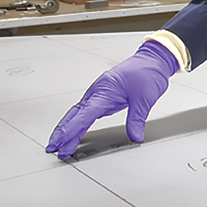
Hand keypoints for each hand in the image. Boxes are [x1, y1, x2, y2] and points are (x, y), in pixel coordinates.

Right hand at [46, 40, 178, 158]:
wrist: (153, 59)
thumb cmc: (147, 72)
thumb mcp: (145, 98)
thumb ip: (136, 119)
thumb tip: (135, 136)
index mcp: (105, 91)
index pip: (84, 114)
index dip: (70, 130)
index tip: (60, 142)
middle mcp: (98, 92)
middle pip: (75, 115)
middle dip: (63, 132)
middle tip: (53, 147)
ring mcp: (99, 94)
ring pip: (79, 114)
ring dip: (69, 129)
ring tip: (60, 145)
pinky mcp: (104, 96)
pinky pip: (87, 112)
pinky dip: (79, 123)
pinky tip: (75, 132)